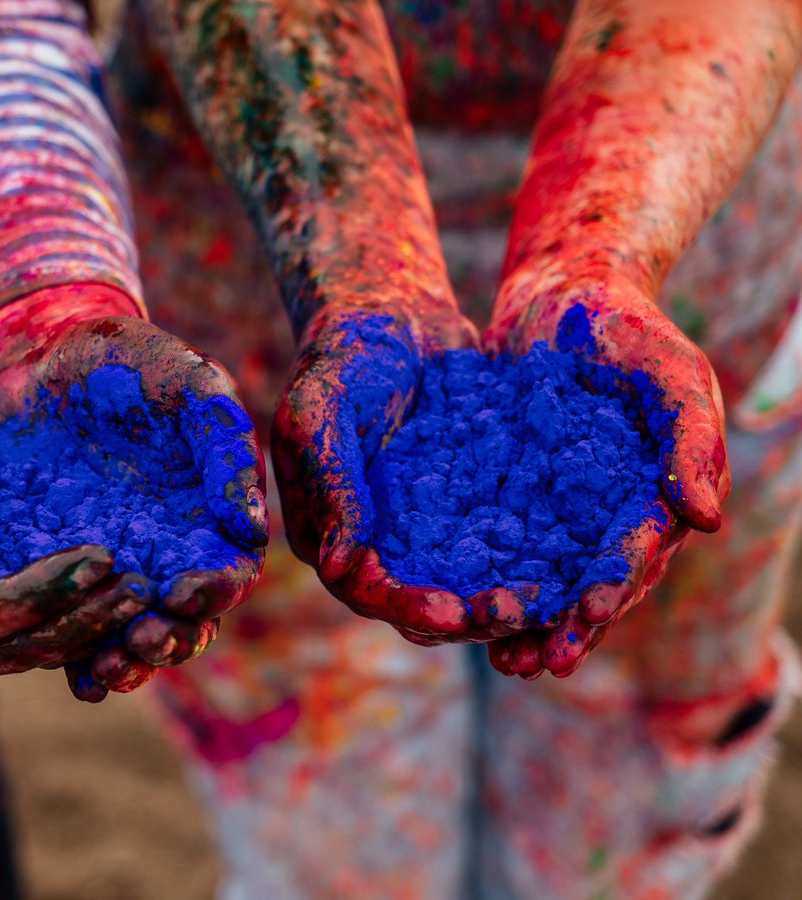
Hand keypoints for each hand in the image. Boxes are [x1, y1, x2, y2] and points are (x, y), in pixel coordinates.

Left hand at [0, 286, 266, 700]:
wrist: (44, 355)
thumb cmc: (131, 361)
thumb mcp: (189, 385)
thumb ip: (224, 448)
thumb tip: (249, 529)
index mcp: (205, 519)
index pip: (224, 576)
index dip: (213, 594)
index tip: (188, 594)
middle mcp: (163, 556)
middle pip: (178, 623)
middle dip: (165, 642)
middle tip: (142, 640)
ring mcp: (108, 570)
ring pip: (123, 637)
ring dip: (120, 662)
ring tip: (103, 670)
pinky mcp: (55, 571)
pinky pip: (65, 622)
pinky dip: (66, 654)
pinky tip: (64, 669)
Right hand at [0, 301, 147, 673]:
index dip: (37, 599)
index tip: (98, 558)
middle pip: (7, 650)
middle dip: (77, 620)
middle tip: (140, 584)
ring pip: (28, 647)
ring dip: (89, 624)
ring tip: (146, 588)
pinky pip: (37, 625)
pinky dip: (82, 612)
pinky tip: (131, 587)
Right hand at [273, 305, 538, 644]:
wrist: (392, 316)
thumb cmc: (342, 357)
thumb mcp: (320, 412)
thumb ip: (331, 484)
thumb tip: (338, 565)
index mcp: (326, 531)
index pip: (362, 588)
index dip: (405, 605)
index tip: (450, 612)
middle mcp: (374, 543)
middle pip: (417, 601)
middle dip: (465, 615)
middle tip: (514, 613)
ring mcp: (421, 529)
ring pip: (461, 584)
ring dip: (498, 598)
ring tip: (546, 601)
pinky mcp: (463, 508)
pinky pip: (495, 545)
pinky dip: (525, 560)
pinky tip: (567, 564)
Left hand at [483, 268, 729, 676]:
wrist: (560, 296)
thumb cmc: (627, 328)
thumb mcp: (670, 371)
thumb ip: (690, 438)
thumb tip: (708, 520)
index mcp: (654, 498)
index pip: (635, 558)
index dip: (612, 590)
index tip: (586, 617)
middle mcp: (606, 516)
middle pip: (587, 586)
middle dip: (565, 629)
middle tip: (535, 664)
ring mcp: (556, 510)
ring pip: (541, 580)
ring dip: (523, 623)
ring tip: (500, 659)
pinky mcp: (511, 495)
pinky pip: (495, 545)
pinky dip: (480, 577)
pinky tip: (451, 604)